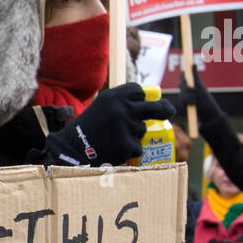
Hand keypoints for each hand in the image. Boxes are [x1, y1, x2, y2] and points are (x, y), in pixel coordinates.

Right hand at [50, 82, 174, 165]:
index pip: (139, 91)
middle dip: (164, 109)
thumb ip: (119, 104)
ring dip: (134, 135)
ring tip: (114, 139)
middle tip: (168, 112)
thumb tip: (146, 102)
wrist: (73, 150)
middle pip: (154, 107)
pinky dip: (130, 150)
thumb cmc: (86, 129)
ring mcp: (126, 126)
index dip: (143, 97)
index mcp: (113, 96)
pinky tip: (115, 150)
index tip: (146, 101)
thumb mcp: (100, 108)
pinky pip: (138, 147)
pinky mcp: (128, 144)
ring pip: (142, 130)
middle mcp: (121, 108)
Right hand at [177, 63, 221, 119]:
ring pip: (182, 93)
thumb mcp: (199, 84)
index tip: (187, 79)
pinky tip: (194, 103)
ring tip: (197, 99)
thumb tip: (193, 64)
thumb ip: (195, 75)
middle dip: (189, 89)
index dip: (183, 77)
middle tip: (196, 92)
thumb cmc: (204, 95)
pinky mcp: (182, 102)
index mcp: (189, 82)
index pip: (182, 76)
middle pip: (182, 85)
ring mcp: (183, 95)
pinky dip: (189, 102)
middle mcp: (184, 88)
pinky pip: (183, 100)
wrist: (205, 108)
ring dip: (191, 96)